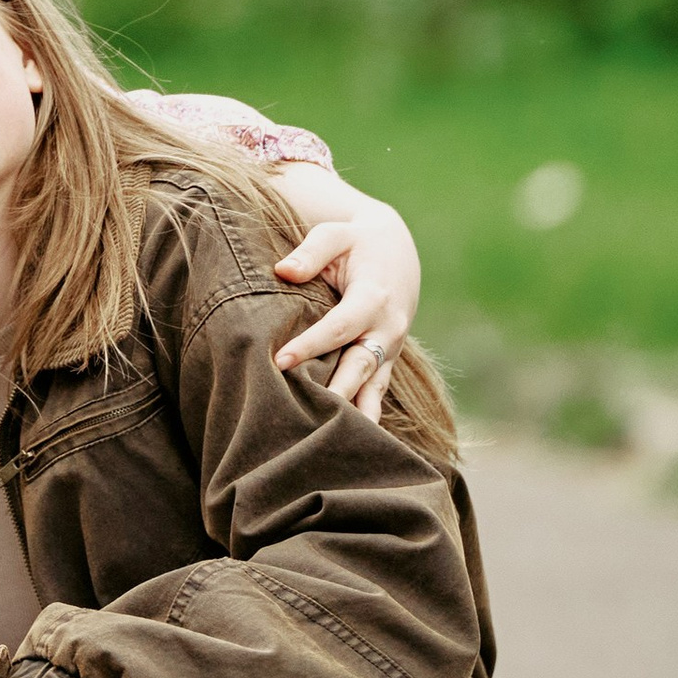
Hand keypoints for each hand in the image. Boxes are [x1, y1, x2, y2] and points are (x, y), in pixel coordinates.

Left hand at [271, 184, 420, 420]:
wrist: (396, 250)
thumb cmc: (356, 242)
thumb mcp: (335, 234)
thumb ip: (311, 252)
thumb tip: (283, 271)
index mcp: (375, 296)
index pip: (340, 326)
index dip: (312, 345)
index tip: (281, 361)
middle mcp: (388, 328)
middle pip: (361, 365)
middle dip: (336, 391)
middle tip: (309, 413)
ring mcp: (391, 347)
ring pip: (374, 387)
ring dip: (357, 413)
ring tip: (337, 443)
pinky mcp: (386, 358)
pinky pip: (376, 390)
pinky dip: (365, 413)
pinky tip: (350, 441)